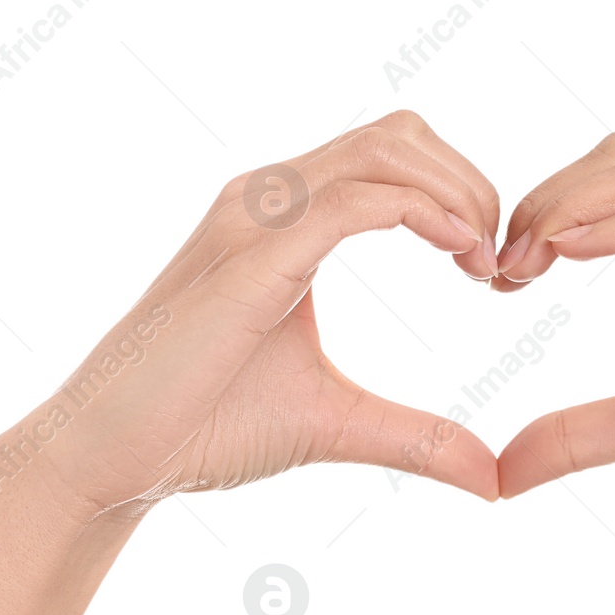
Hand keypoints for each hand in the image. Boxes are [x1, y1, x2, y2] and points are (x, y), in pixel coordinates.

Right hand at [16, 110, 503, 511]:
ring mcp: (254, 217)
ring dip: (457, 193)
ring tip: (484, 262)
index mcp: (283, 219)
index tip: (493, 270)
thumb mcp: (339, 423)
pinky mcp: (252, 256)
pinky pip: (357, 201)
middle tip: (501, 263)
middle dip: (471, 184)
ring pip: (386, 148)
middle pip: (400, 133)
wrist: (113, 457)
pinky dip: (426, 215)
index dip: (461, 195)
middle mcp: (267, 198)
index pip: (393, 156)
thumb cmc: (206, 428)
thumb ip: (417, 437)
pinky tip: (461, 258)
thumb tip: (494, 481)